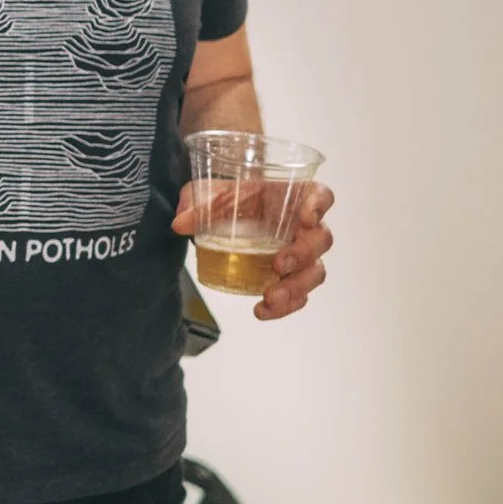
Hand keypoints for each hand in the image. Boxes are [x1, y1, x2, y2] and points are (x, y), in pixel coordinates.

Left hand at [172, 181, 335, 319]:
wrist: (220, 215)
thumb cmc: (226, 198)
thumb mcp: (207, 193)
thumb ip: (196, 203)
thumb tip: (181, 223)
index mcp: (292, 196)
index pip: (320, 195)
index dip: (319, 205)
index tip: (307, 217)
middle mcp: (303, 226)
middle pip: (321, 239)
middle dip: (304, 254)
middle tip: (279, 265)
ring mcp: (300, 253)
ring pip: (315, 272)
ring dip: (297, 287)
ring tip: (271, 297)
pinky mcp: (290, 277)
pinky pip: (298, 295)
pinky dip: (284, 306)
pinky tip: (262, 310)